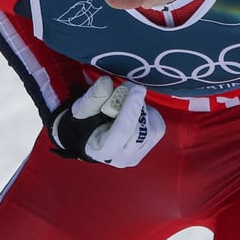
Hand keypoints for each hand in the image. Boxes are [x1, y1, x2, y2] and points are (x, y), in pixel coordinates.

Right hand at [50, 77, 164, 167]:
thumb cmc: (84, 124)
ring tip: (127, 104)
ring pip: (152, 128)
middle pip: (140, 129)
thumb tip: (106, 82)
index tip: (137, 89)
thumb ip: (93, 97)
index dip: (131, 109)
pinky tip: (135, 112)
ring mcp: (137, 154)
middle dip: (136, 105)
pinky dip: (149, 115)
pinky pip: (158, 127)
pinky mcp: (148, 147)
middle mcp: (123, 157)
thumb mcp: (81, 109)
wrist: (90, 138)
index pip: (122, 131)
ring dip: (143, 110)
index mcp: (103, 150)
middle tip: (128, 88)